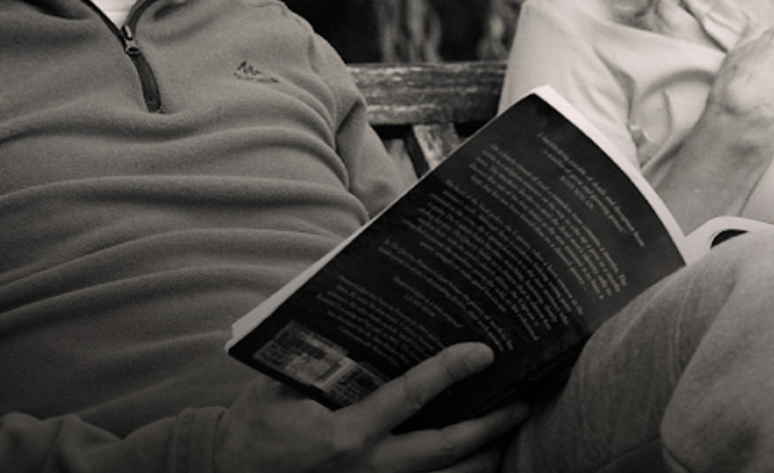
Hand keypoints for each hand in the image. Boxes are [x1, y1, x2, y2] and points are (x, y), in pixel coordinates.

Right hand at [215, 343, 528, 472]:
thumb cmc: (253, 428)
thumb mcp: (279, 385)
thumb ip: (319, 357)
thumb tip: (357, 316)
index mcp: (347, 436)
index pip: (411, 398)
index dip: (449, 371)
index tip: (482, 351)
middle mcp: (368, 469)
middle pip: (445, 452)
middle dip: (488, 428)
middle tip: (520, 401)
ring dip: (478, 458)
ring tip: (507, 428)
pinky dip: (448, 472)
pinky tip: (469, 455)